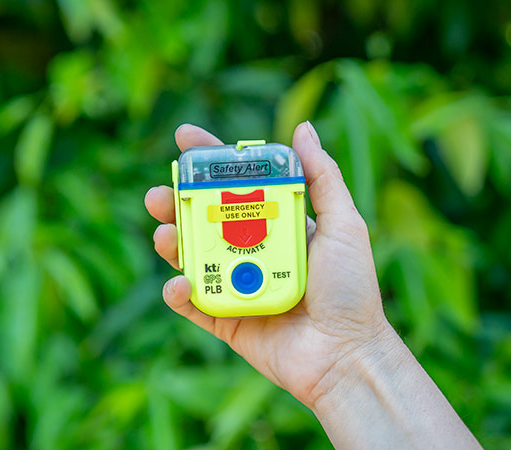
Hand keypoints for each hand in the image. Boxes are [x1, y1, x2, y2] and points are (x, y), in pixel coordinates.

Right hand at [144, 121, 390, 408]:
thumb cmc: (351, 290)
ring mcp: (237, 285)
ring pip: (192, 257)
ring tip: (164, 233)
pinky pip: (193, 303)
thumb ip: (322, 177)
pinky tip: (179, 282)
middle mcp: (253, 251)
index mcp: (277, 225)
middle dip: (177, 203)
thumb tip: (303, 128)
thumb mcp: (343, 224)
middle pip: (204, 219)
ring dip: (171, 243)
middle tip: (160, 194)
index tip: (185, 139)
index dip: (210, 162)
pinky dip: (179, 292)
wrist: (347, 354)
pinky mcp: (226, 320)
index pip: (237, 185)